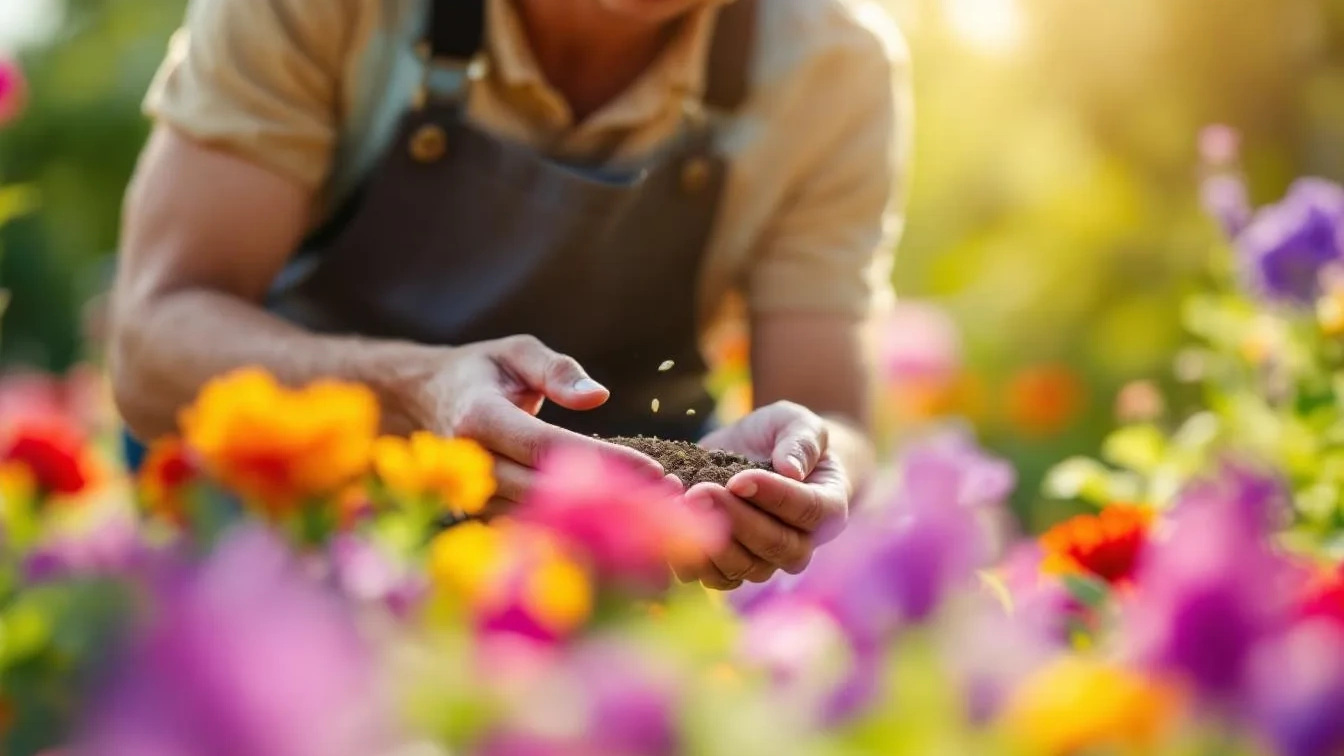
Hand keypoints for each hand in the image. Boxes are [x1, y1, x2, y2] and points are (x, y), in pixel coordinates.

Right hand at [400, 335, 664, 510]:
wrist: (421, 403)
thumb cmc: (480, 372)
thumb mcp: (515, 351)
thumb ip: (556, 370)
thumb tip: (599, 397)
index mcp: (478, 417)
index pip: (546, 446)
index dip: (601, 461)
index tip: (654, 471)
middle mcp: (471, 464)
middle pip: (547, 491)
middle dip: (611, 499)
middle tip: (670, 500)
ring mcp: (473, 496)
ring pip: (541, 518)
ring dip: (599, 522)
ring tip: (659, 518)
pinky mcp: (481, 517)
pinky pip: (532, 530)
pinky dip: (577, 534)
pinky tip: (624, 532)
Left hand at [678, 401, 850, 589]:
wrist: (758, 452)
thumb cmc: (785, 436)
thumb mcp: (798, 423)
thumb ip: (801, 440)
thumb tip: (791, 470)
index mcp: (827, 508)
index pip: (806, 510)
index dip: (773, 497)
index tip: (740, 478)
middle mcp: (799, 544)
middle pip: (774, 546)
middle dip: (736, 519)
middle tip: (702, 492)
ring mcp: (762, 561)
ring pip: (741, 568)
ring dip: (710, 541)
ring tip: (683, 506)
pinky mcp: (727, 565)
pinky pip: (710, 576)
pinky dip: (688, 556)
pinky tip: (670, 525)